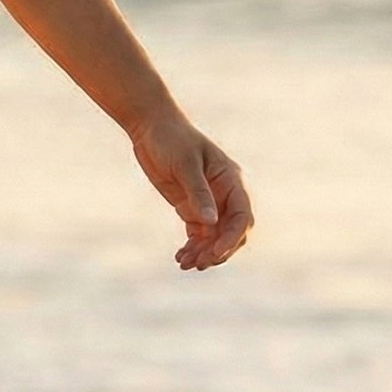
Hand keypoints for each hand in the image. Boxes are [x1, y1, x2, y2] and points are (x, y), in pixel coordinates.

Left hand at [127, 111, 253, 270]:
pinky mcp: (191, 207)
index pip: (241, 216)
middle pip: (232, 231)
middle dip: (219, 250)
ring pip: (214, 236)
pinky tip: (181, 258)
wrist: (151, 127)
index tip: (215, 254)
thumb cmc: (171, 139)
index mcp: (231, 180)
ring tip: (185, 264)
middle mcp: (224, 194)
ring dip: (204, 253)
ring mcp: (208, 202)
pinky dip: (192, 247)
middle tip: (199, 264)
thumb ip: (198, 193)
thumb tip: (211, 222)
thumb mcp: (185, 165)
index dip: (232, 237)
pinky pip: (198, 234)